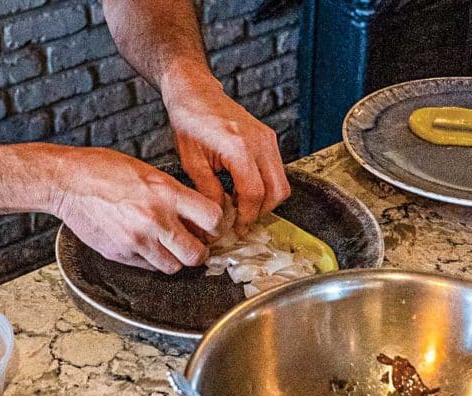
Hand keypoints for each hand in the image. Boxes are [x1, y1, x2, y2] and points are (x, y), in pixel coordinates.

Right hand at [51, 147, 222, 272]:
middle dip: (199, 252)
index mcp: (165, 192)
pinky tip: (146, 245)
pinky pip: (148, 267)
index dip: (216, 226)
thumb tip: (195, 214)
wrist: (67, 182)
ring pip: (174, 267)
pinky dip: (152, 260)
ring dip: (176, 260)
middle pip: (196, 254)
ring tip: (169, 248)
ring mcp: (137, 240)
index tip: (211, 227)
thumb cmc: (104, 170)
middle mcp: (155, 219)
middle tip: (195, 246)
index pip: (212, 218)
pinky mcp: (121, 253)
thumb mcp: (147, 172)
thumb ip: (173, 194)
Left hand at [162, 68, 290, 232]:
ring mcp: (267, 138)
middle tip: (241, 223)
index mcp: (238, 147)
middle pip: (277, 191)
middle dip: (261, 212)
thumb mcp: (192, 162)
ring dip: (266, 201)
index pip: (254, 194)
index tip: (236, 229)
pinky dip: (266, 187)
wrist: (195, 92)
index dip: (247, 217)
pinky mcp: (269, 138)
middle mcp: (259, 141)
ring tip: (241, 208)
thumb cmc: (189, 121)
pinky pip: (277, 171)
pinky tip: (244, 191)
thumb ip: (209, 191)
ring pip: (282, 183)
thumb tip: (220, 217)